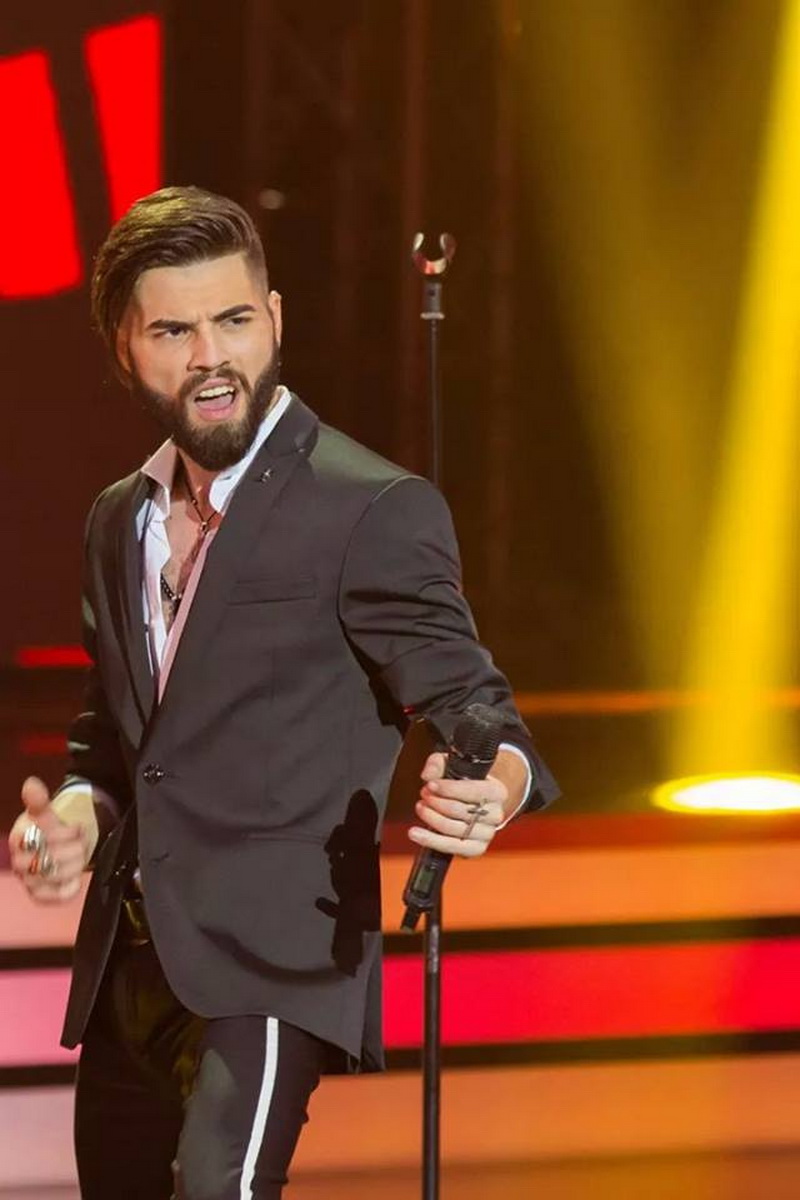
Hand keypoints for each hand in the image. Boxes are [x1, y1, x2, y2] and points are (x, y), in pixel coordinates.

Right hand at [8, 777, 88, 902]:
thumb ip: (39, 801)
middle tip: (82, 841)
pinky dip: (71, 886)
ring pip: (57, 875)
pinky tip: (75, 877)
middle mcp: (19, 862)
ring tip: (80, 854)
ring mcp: (28, 880)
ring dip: (76, 863)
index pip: (42, 839)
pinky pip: (57, 896)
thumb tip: (31, 784)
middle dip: (75, 848)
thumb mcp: (46, 813)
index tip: (77, 828)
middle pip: (52, 858)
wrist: (55, 848)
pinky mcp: (39, 895)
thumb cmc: (48, 829)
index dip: (66, 833)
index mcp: (19, 839)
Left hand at [408, 752, 505, 858]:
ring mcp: (487, 834)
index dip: (448, 789)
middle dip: (436, 802)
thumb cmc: (465, 781)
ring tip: (421, 807)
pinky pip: (451, 847)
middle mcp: (495, 815)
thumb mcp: (453, 764)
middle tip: (424, 794)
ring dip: (431, 818)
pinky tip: (416, 833)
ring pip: (453, 829)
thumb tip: (427, 775)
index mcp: (497, 792)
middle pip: (459, 810)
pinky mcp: (476, 849)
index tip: (430, 785)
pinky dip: (431, 840)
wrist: (477, 802)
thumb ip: (438, 763)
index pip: (472, 791)